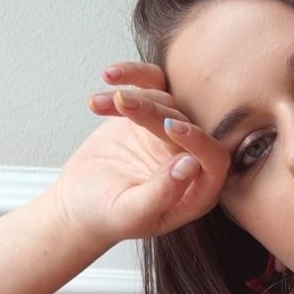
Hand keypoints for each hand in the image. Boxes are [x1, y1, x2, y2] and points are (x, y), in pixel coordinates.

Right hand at [50, 61, 231, 255]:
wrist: (79, 204)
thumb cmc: (107, 217)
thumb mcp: (132, 214)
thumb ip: (163, 193)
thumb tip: (191, 164)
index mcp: (199, 190)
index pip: (214, 158)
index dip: (197, 140)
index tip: (168, 126)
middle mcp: (191, 157)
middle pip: (187, 123)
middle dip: (154, 112)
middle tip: (123, 105)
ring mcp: (170, 133)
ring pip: (166, 100)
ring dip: (133, 96)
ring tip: (99, 103)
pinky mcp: (149, 113)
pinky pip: (149, 84)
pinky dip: (130, 76)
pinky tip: (108, 76)